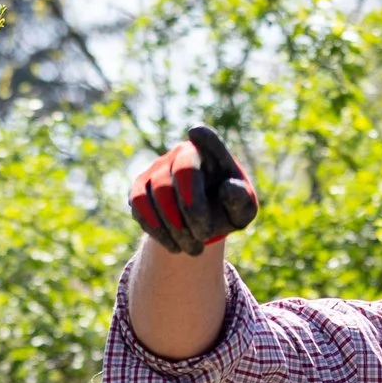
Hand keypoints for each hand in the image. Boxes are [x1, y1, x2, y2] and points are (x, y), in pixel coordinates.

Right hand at [129, 125, 259, 256]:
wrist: (199, 224)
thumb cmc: (225, 210)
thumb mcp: (242, 210)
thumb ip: (241, 200)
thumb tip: (227, 188)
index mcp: (212, 153)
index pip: (207, 139)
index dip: (202, 136)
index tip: (195, 133)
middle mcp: (182, 153)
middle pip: (182, 172)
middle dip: (193, 208)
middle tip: (205, 237)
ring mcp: (157, 168)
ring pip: (159, 192)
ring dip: (177, 226)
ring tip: (194, 249)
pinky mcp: (139, 188)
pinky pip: (140, 205)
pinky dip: (157, 229)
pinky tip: (174, 246)